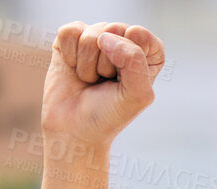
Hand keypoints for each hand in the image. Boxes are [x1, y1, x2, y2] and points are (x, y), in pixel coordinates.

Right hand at [41, 22, 165, 149]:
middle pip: (114, 31)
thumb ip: (134, 61)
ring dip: (87, 65)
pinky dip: (70, 56)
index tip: (124, 79)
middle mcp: (121, 41)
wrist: (74, 130)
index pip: (141, 36)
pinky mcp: (71, 39)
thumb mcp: (137, 95)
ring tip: (89, 80)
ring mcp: (95, 38)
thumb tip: (105, 36)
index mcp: (146, 54)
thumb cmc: (109, 115)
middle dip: (106, 63)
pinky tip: (73, 70)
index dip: (130, 57)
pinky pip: (69, 33)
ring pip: (90, 35)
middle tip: (104, 82)